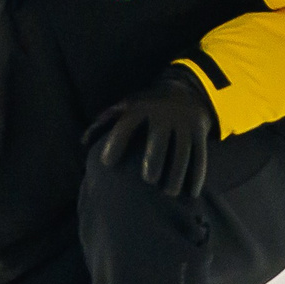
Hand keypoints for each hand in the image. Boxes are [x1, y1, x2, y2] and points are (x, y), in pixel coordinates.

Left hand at [84, 66, 215, 200]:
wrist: (186, 89)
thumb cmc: (147, 106)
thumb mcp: (127, 106)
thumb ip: (104, 122)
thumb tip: (83, 142)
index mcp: (141, 108)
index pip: (126, 125)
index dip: (116, 142)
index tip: (106, 163)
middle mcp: (164, 115)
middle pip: (159, 138)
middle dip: (155, 157)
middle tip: (148, 180)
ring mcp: (184, 124)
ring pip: (183, 151)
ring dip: (177, 173)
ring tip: (168, 193)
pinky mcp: (200, 133)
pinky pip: (200, 156)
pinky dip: (197, 175)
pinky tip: (191, 194)